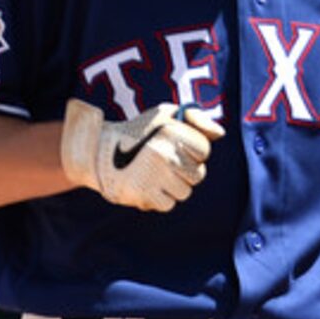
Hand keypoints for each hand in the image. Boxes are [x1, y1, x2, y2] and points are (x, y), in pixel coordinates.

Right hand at [58, 98, 221, 211]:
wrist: (99, 152)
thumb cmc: (138, 132)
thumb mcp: (164, 114)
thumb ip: (196, 118)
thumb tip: (220, 133)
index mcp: (170, 132)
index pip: (203, 150)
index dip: (193, 149)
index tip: (176, 146)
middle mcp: (163, 155)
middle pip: (198, 174)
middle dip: (185, 170)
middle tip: (164, 162)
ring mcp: (154, 177)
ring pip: (184, 192)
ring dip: (173, 185)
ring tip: (155, 173)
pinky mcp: (144, 195)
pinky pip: (168, 204)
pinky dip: (160, 198)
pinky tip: (148, 184)